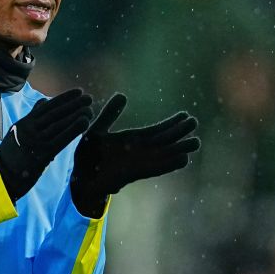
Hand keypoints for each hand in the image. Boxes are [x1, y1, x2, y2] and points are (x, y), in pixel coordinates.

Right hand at [0, 88, 93, 200]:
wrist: (3, 172)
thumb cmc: (12, 151)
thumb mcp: (18, 129)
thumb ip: (32, 115)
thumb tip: (43, 101)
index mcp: (26, 122)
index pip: (47, 106)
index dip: (64, 98)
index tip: (78, 91)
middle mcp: (31, 129)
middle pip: (55, 114)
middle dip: (73, 105)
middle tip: (88, 98)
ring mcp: (36, 141)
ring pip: (59, 124)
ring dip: (76, 115)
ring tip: (89, 108)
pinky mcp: (43, 153)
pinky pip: (61, 139)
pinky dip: (73, 130)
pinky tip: (84, 122)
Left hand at [71, 93, 200, 216]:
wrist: (78, 177)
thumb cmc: (86, 156)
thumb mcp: (97, 129)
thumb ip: (110, 114)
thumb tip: (123, 95)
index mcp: (130, 140)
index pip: (155, 131)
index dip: (170, 124)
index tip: (185, 115)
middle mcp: (137, 152)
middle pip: (163, 141)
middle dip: (178, 133)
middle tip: (195, 123)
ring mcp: (136, 163)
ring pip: (163, 155)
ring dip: (179, 149)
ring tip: (196, 142)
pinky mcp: (132, 174)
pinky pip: (154, 168)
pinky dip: (169, 164)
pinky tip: (184, 159)